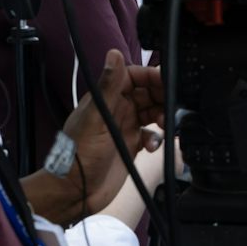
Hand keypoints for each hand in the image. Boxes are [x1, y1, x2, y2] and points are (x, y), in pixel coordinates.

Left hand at [24, 49, 165, 223]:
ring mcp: (125, 128)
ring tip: (166, 125)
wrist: (75, 192)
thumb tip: (114, 53)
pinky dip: (157, 138)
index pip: (133, 76)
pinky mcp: (132, 146)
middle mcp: (117, 110)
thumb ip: (109, 86)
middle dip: (162, 97)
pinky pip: (151, 135)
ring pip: (152, 113)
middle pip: (147, 93)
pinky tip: (152, 146)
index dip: (151, 76)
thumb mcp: (97, 117)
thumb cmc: (79, 154)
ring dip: (163, 117)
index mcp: (106, 98)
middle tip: (171, 107)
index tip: (167, 81)